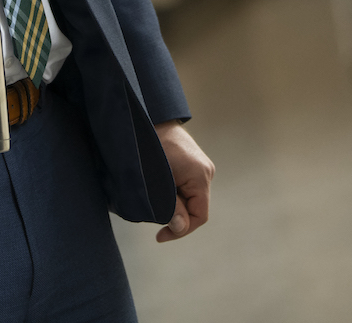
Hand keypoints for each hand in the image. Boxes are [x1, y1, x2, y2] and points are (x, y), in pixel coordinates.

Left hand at [153, 121, 214, 241]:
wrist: (146, 117)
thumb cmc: (150, 147)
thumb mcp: (158, 181)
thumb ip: (170, 206)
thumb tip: (180, 227)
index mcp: (200, 175)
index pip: (199, 216)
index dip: (181, 230)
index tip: (159, 235)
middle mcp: (205, 170)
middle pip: (194, 208)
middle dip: (174, 216)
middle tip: (152, 213)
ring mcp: (200, 166)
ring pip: (189, 198)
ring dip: (172, 204)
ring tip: (152, 198)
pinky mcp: (192, 163)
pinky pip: (185, 187)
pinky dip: (172, 194)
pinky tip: (157, 189)